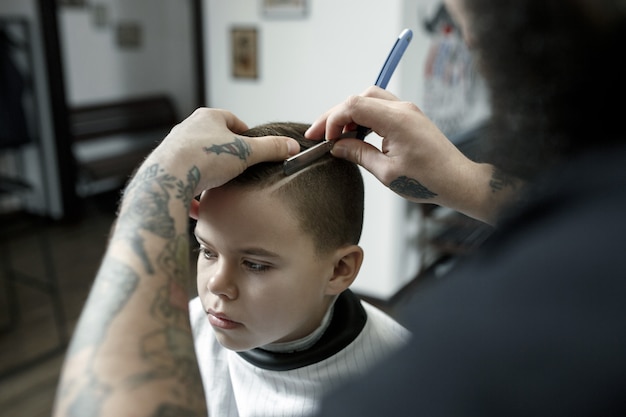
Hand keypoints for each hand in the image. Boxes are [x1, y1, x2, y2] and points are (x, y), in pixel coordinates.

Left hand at [153, 108, 299, 194]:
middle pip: (212, 138)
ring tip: (221, 186)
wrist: (169, 177)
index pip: (231, 119)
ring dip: (208, 171)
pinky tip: (200, 205)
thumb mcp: (247, 152)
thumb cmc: (206, 158)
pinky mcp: (164, 170)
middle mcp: (187, 129)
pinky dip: (192, 192)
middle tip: (240, 168)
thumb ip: (271, 149)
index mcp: (207, 117)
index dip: (244, 133)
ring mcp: (174, 149)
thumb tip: (292, 147)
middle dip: (226, 153)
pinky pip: (182, 180)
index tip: (253, 147)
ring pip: (197, 159)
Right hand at [306, 87, 500, 223]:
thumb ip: (359, 154)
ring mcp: (407, 110)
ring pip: (368, 99)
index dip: (333, 120)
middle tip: (318, 134)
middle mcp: (402, 108)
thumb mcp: (386, 172)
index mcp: (396, 120)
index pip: (354, 105)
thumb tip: (337, 146)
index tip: (323, 138)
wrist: (457, 181)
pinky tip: (354, 134)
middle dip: (335, 115)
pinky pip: (379, 107)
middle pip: (359, 98)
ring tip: (334, 135)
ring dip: (349, 114)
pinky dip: (363, 117)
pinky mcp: (409, 117)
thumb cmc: (427, 180)